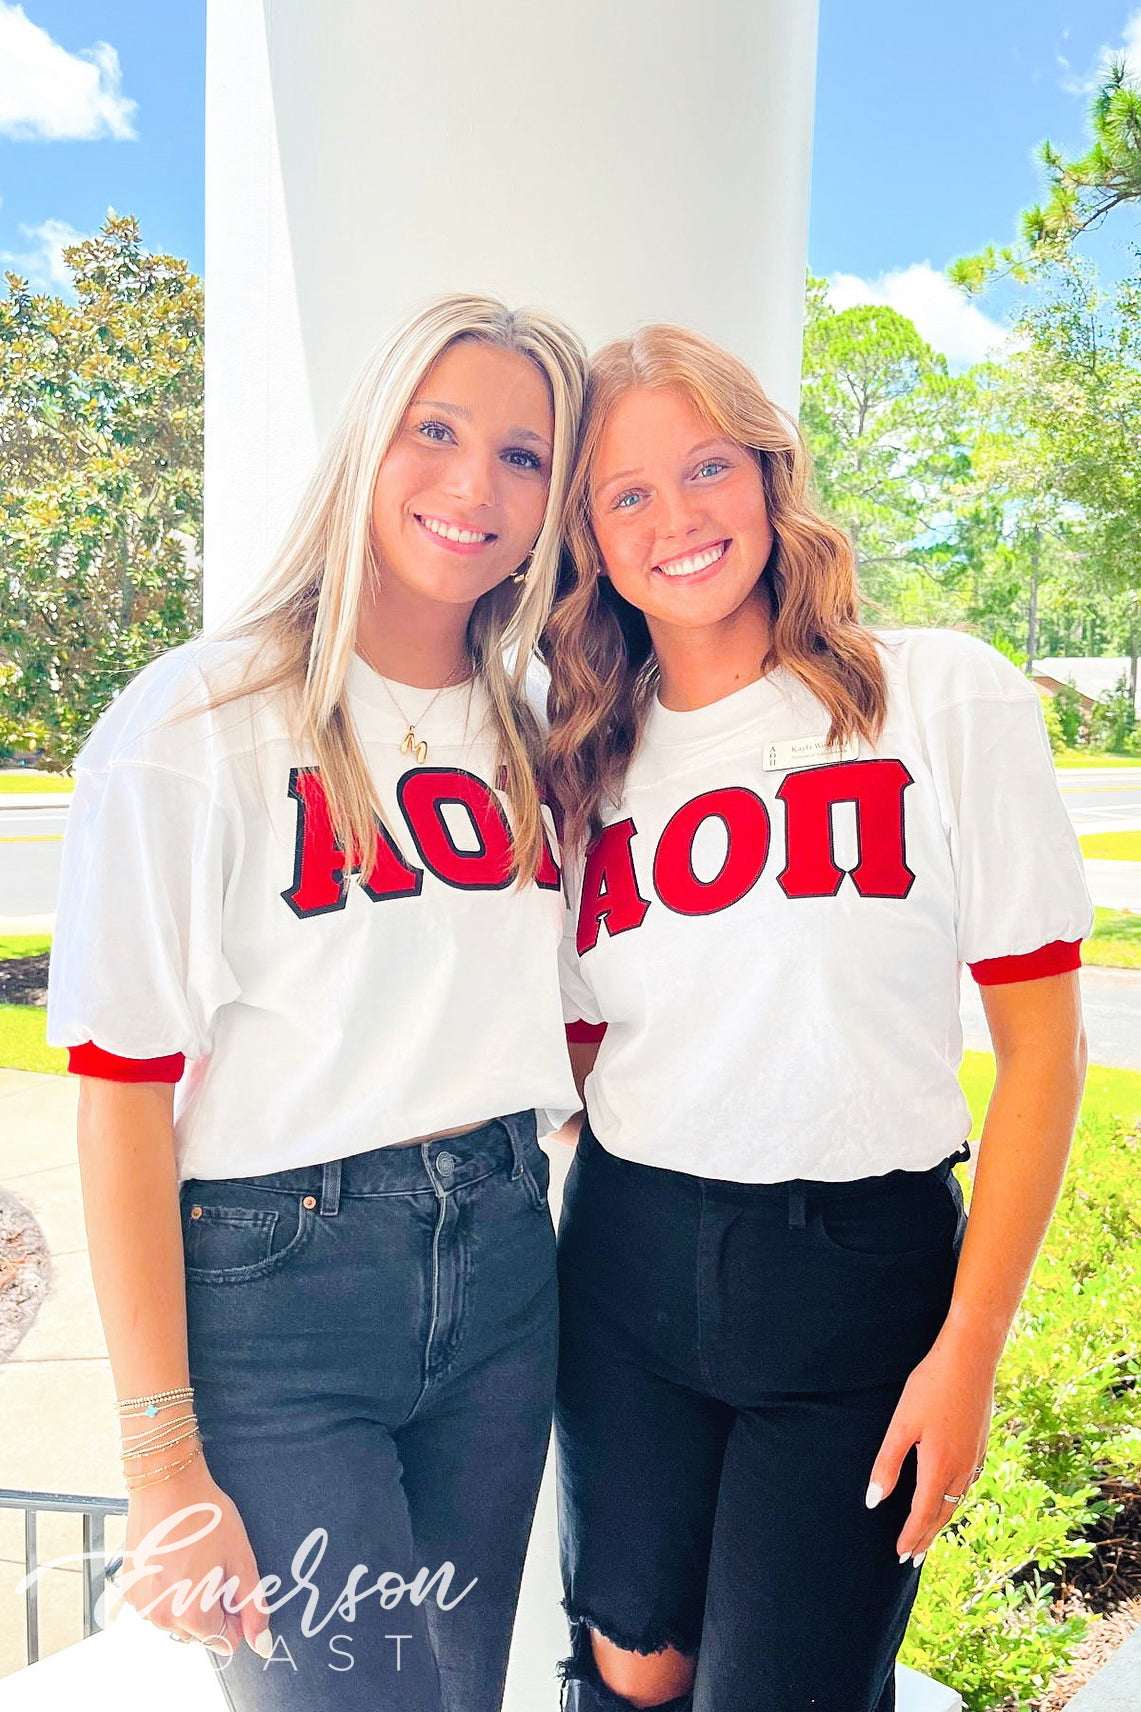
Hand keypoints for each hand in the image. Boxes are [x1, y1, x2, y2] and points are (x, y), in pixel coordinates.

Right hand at [120, 1455, 272, 1656]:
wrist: (167, 1486)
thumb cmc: (206, 1517)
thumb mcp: (241, 1559)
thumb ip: (253, 1606)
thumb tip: (262, 1645)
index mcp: (193, 1615)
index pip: (225, 1639)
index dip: (235, 1613)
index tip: (233, 1583)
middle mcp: (162, 1618)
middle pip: (199, 1632)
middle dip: (211, 1607)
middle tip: (213, 1566)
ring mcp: (142, 1605)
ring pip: (176, 1619)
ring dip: (187, 1600)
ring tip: (192, 1560)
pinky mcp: (129, 1590)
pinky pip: (156, 1604)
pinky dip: (167, 1590)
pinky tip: (173, 1559)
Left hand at [866, 1329, 994, 1563]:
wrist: (970, 1359)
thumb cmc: (930, 1387)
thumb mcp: (901, 1424)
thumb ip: (888, 1464)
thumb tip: (874, 1501)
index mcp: (939, 1467)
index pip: (922, 1514)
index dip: (911, 1536)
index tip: (901, 1556)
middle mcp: (961, 1469)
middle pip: (943, 1514)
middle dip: (926, 1537)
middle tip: (913, 1559)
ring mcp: (975, 1457)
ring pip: (957, 1501)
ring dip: (941, 1521)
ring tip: (929, 1534)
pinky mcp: (981, 1444)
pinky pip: (968, 1485)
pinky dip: (955, 1501)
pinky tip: (951, 1497)